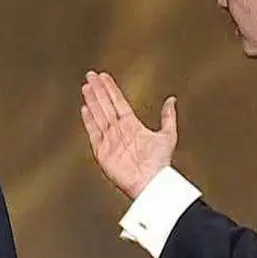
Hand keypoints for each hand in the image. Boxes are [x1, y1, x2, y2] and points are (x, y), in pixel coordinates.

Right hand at [80, 71, 176, 198]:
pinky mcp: (102, 151)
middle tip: (90, 75)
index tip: (104, 77)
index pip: (118, 102)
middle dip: (98, 90)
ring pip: (98, 115)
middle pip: (106, 106)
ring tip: (86, 87)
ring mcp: (109, 140)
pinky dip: (89, 120)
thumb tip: (172, 100)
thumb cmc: (160, 164)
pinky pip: (93, 132)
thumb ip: (168, 117)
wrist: (150, 182)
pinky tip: (84, 108)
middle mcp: (119, 131)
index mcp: (132, 126)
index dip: (111, 89)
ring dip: (92, 100)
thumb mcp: (168, 136)